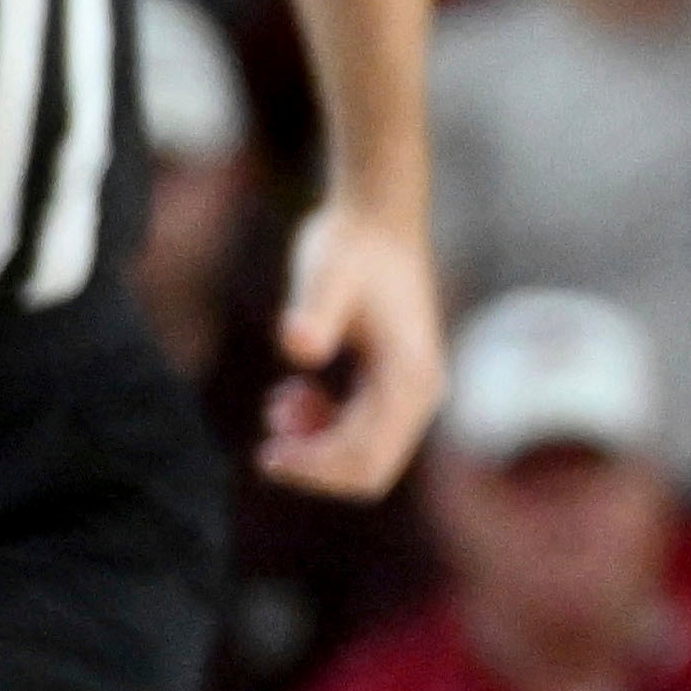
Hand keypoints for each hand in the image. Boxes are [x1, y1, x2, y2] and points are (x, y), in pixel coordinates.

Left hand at [261, 197, 443, 498]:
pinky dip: (324, 431)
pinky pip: (362, 436)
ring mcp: (412, 388)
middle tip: (268, 444)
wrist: (376, 220)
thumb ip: (314, 310)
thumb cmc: (349, 246)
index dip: (316, 469)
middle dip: (315, 467)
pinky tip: (296, 395)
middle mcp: (422, 390)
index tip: (268, 452)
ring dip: (317, 448)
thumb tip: (299, 347)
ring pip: (366, 456)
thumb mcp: (325, 274)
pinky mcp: (395, 383)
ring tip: (280, 406)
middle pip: (369, 470)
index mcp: (411, 376)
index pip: (368, 459)